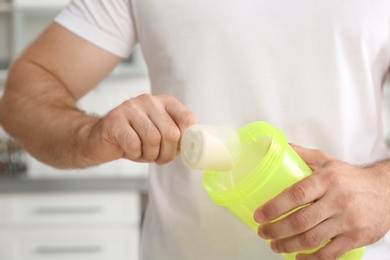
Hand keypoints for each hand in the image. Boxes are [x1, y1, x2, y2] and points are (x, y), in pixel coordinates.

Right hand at [86, 94, 195, 164]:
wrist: (101, 139)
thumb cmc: (135, 138)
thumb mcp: (160, 134)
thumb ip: (176, 136)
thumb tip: (192, 147)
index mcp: (165, 102)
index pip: (187, 118)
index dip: (185, 141)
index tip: (176, 150)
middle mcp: (149, 100)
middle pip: (171, 133)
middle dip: (167, 154)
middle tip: (159, 158)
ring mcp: (131, 108)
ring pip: (153, 139)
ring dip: (150, 155)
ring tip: (143, 153)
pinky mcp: (115, 120)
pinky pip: (134, 144)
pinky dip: (134, 154)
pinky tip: (129, 150)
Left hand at [253, 144, 389, 258]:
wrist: (386, 192)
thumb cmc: (351, 178)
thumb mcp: (327, 161)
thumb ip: (302, 155)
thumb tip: (275, 146)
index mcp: (327, 180)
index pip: (296, 194)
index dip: (274, 207)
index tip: (259, 215)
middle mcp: (337, 200)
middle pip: (301, 221)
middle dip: (276, 230)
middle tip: (263, 232)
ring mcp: (347, 221)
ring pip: (312, 239)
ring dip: (288, 245)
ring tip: (275, 245)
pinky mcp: (356, 238)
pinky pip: (330, 254)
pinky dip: (311, 259)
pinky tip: (299, 257)